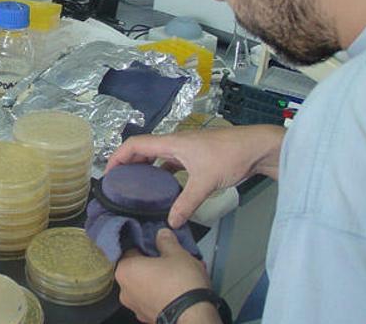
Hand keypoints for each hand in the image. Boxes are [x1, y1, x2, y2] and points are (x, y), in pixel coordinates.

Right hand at [106, 125, 283, 227]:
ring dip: (145, 168)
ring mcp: (185, 149)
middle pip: (143, 149)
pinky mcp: (195, 156)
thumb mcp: (205, 182)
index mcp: (172, 143)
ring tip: (136, 187)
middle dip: (128, 164)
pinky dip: (162, 172)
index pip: (135, 144)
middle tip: (119, 184)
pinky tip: (163, 189)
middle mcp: (175, 143)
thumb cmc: (230, 156)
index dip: (118, 157)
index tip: (108, 175)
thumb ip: (186, 203)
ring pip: (157, 156)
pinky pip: (170, 162)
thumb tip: (170, 222)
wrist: (257, 148)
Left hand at [116, 229, 219, 323]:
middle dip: (154, 264)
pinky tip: (178, 290)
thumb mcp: (176, 253)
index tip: (158, 245)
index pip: (131, 250)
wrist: (193, 315)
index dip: (146, 245)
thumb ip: (166, 241)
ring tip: (178, 275)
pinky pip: (153, 300)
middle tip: (170, 260)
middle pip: (138, 270)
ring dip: (159, 280)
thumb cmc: (181, 283)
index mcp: (125, 270)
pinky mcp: (147, 318)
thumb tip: (162, 234)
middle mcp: (125, 290)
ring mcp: (135, 307)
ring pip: (146, 286)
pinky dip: (162, 294)